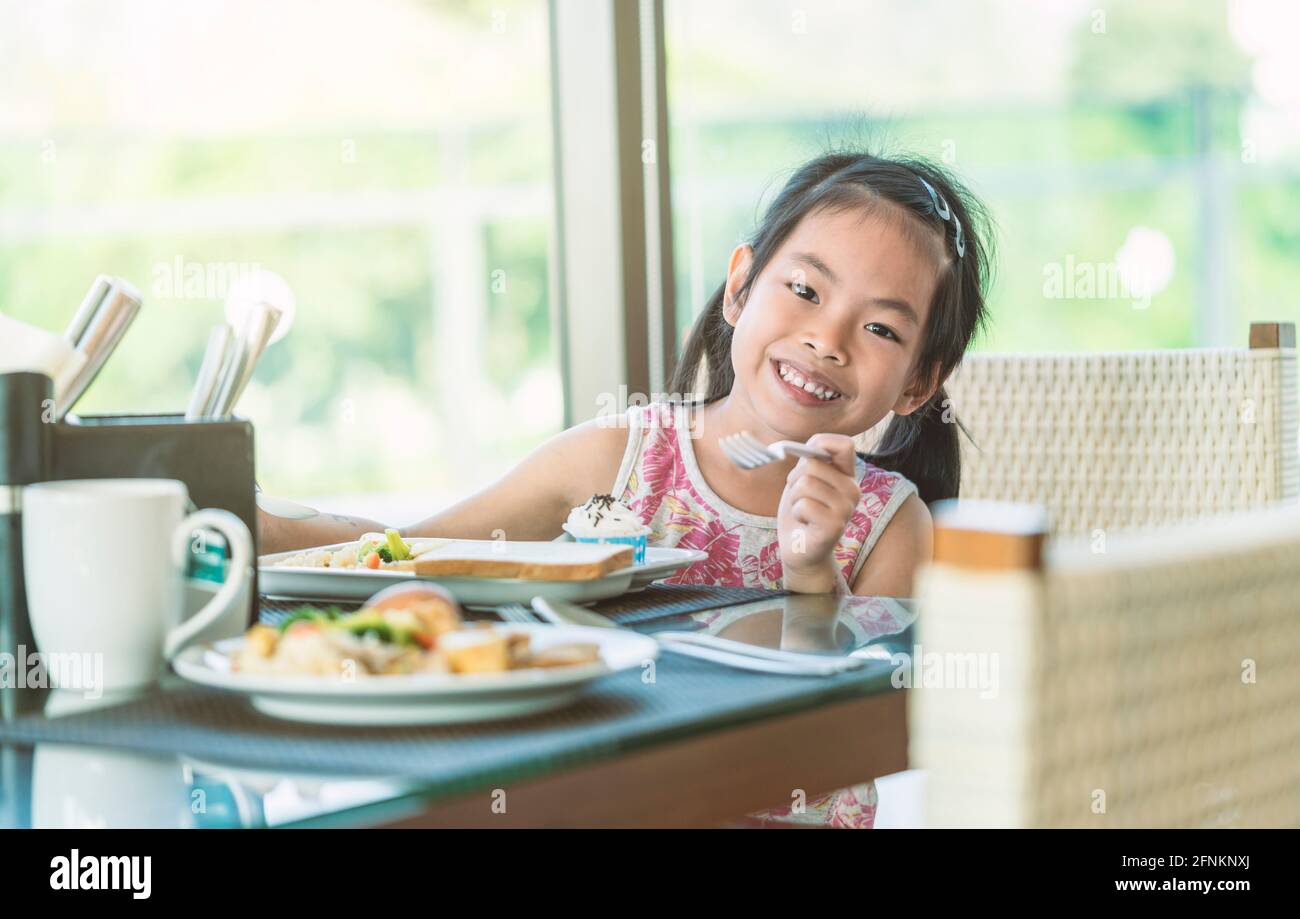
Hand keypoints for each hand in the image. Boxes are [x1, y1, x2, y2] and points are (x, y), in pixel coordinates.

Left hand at [777, 433, 860, 591]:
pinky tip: (805, 523)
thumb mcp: (803, 479)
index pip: (844, 444)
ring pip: (806, 483)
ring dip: (794, 498)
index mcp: (847, 475)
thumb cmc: (800, 511)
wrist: (799, 549)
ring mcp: (846, 508)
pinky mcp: (835, 526)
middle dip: (795, 479)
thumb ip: (808, 460)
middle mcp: (853, 490)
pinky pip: (804, 505)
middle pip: (813, 463)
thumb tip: (802, 449)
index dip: (820, 443)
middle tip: (800, 498)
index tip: (804, 460)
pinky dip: (796, 513)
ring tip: (803, 511)